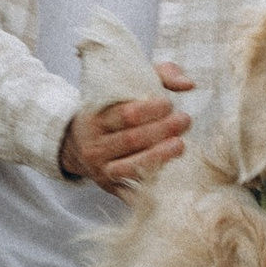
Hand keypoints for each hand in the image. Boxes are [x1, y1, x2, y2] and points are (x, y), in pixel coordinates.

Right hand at [60, 65, 192, 193]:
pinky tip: (171, 171)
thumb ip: (160, 76)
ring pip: (131, 167)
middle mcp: (94, 146)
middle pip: (132, 139)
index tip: (169, 104)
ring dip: (160, 156)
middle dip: (163, 130)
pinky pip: (132, 190)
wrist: (77, 146)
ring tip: (181, 145)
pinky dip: (152, 182)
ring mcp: (101, 170)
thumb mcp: (127, 88)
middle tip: (184, 121)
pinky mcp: (111, 189)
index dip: (151, 109)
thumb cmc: (112, 113)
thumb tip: (188, 84)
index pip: (125, 114)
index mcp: (94, 119)